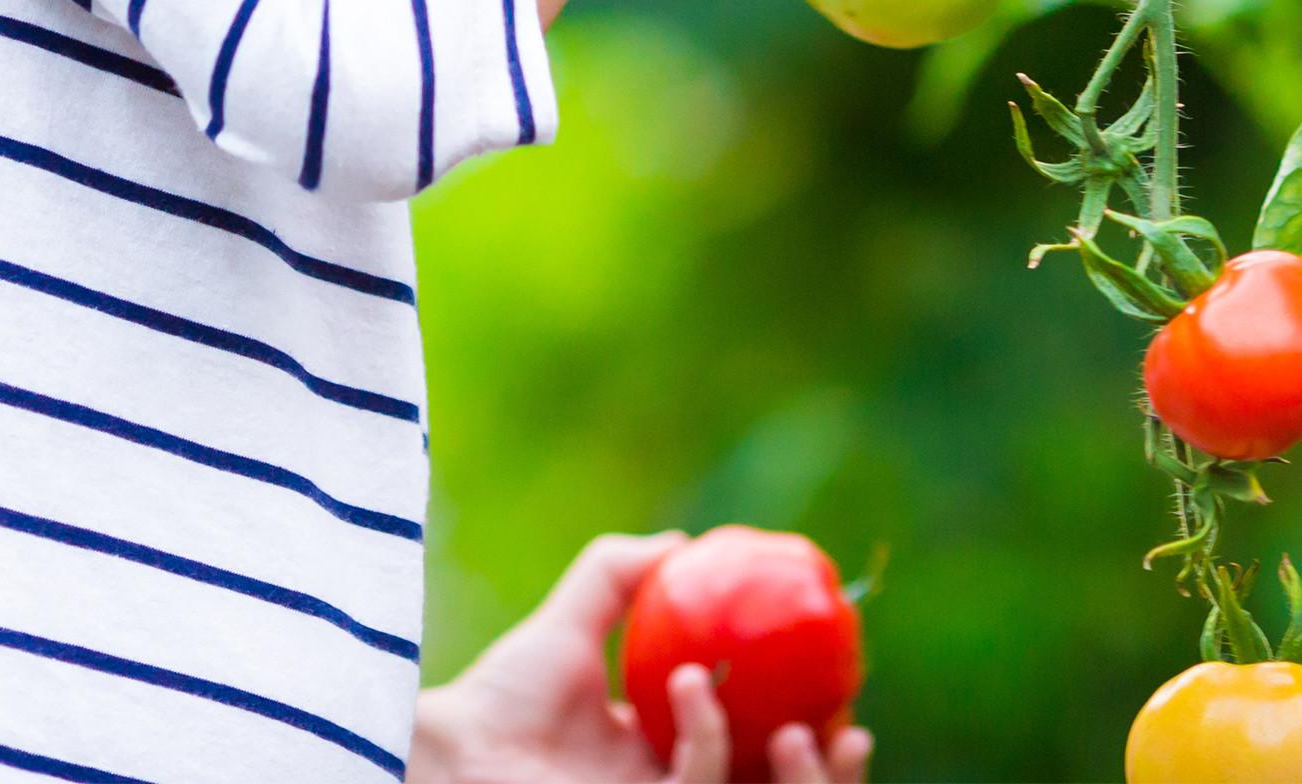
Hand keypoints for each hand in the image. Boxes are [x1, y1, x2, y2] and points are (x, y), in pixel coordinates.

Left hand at [407, 533, 871, 783]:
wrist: (451, 751)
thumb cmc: (500, 694)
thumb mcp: (571, 620)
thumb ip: (620, 575)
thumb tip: (683, 542)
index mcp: (666, 762)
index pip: (758, 757)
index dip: (811, 735)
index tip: (845, 690)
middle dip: (830, 780)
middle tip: (849, 726)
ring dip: (794, 776)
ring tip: (792, 723)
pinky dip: (707, 738)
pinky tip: (690, 684)